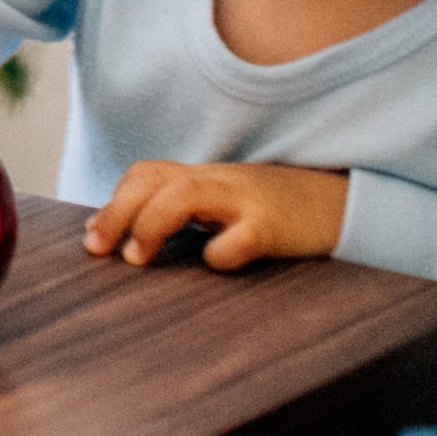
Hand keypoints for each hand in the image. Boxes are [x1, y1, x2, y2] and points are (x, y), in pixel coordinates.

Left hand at [88, 158, 346, 270]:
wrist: (343, 204)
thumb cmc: (276, 213)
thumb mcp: (228, 205)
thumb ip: (184, 212)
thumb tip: (123, 239)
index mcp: (206, 177)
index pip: (148, 172)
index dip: (114, 201)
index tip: (93, 237)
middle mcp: (221, 181)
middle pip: (155, 179)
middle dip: (117, 212)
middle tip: (97, 250)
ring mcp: (247, 199)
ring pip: (186, 193)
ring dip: (151, 223)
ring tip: (136, 258)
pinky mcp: (275, 225)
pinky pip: (241, 236)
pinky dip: (220, 253)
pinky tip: (215, 263)